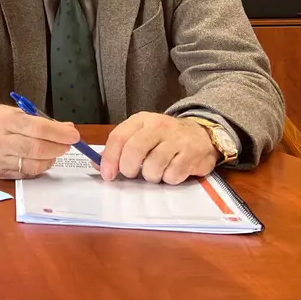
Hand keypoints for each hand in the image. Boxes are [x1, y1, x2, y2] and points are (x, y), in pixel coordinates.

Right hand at [0, 103, 79, 178]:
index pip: (37, 129)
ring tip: (52, 151)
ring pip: (33, 165)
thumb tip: (67, 130)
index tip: (73, 135)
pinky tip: (39, 159)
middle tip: (67, 144)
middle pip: (37, 150)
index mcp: (4, 121)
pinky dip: (37, 167)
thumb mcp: (15, 111)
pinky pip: (25, 174)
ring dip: (50, 159)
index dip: (59, 133)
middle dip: (58, 148)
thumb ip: (41, 121)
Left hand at [100, 112, 218, 183]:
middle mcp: (159, 126)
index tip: (107, 174)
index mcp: (142, 120)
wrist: (202, 134)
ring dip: (150, 176)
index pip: (119, 137)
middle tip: (131, 174)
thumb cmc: (165, 138)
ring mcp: (177, 139)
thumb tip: (98, 165)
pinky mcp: (192, 154)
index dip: (110, 158)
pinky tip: (171, 171)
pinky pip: (172, 174)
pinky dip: (168, 179)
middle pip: (134, 150)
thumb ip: (120, 149)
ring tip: (155, 172)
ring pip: (153, 165)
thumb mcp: (141, 135)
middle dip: (128, 168)